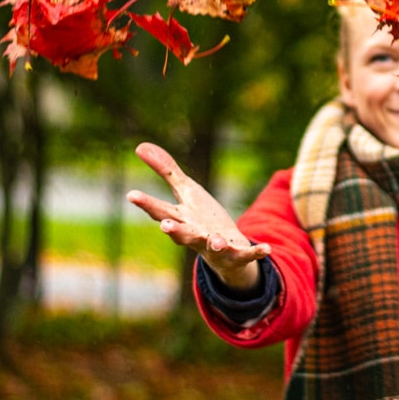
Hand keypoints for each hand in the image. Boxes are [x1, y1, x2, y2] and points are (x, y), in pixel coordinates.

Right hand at [126, 142, 269, 291]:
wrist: (225, 251)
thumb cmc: (200, 219)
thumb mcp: (185, 192)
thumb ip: (166, 171)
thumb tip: (140, 146)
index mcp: (181, 219)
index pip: (159, 210)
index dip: (146, 203)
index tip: (131, 194)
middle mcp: (195, 235)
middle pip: (182, 234)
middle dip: (174, 231)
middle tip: (165, 226)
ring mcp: (216, 246)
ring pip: (212, 246)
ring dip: (214, 243)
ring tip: (216, 241)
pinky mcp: (237, 253)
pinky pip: (247, 253)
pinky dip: (256, 252)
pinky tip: (267, 248)